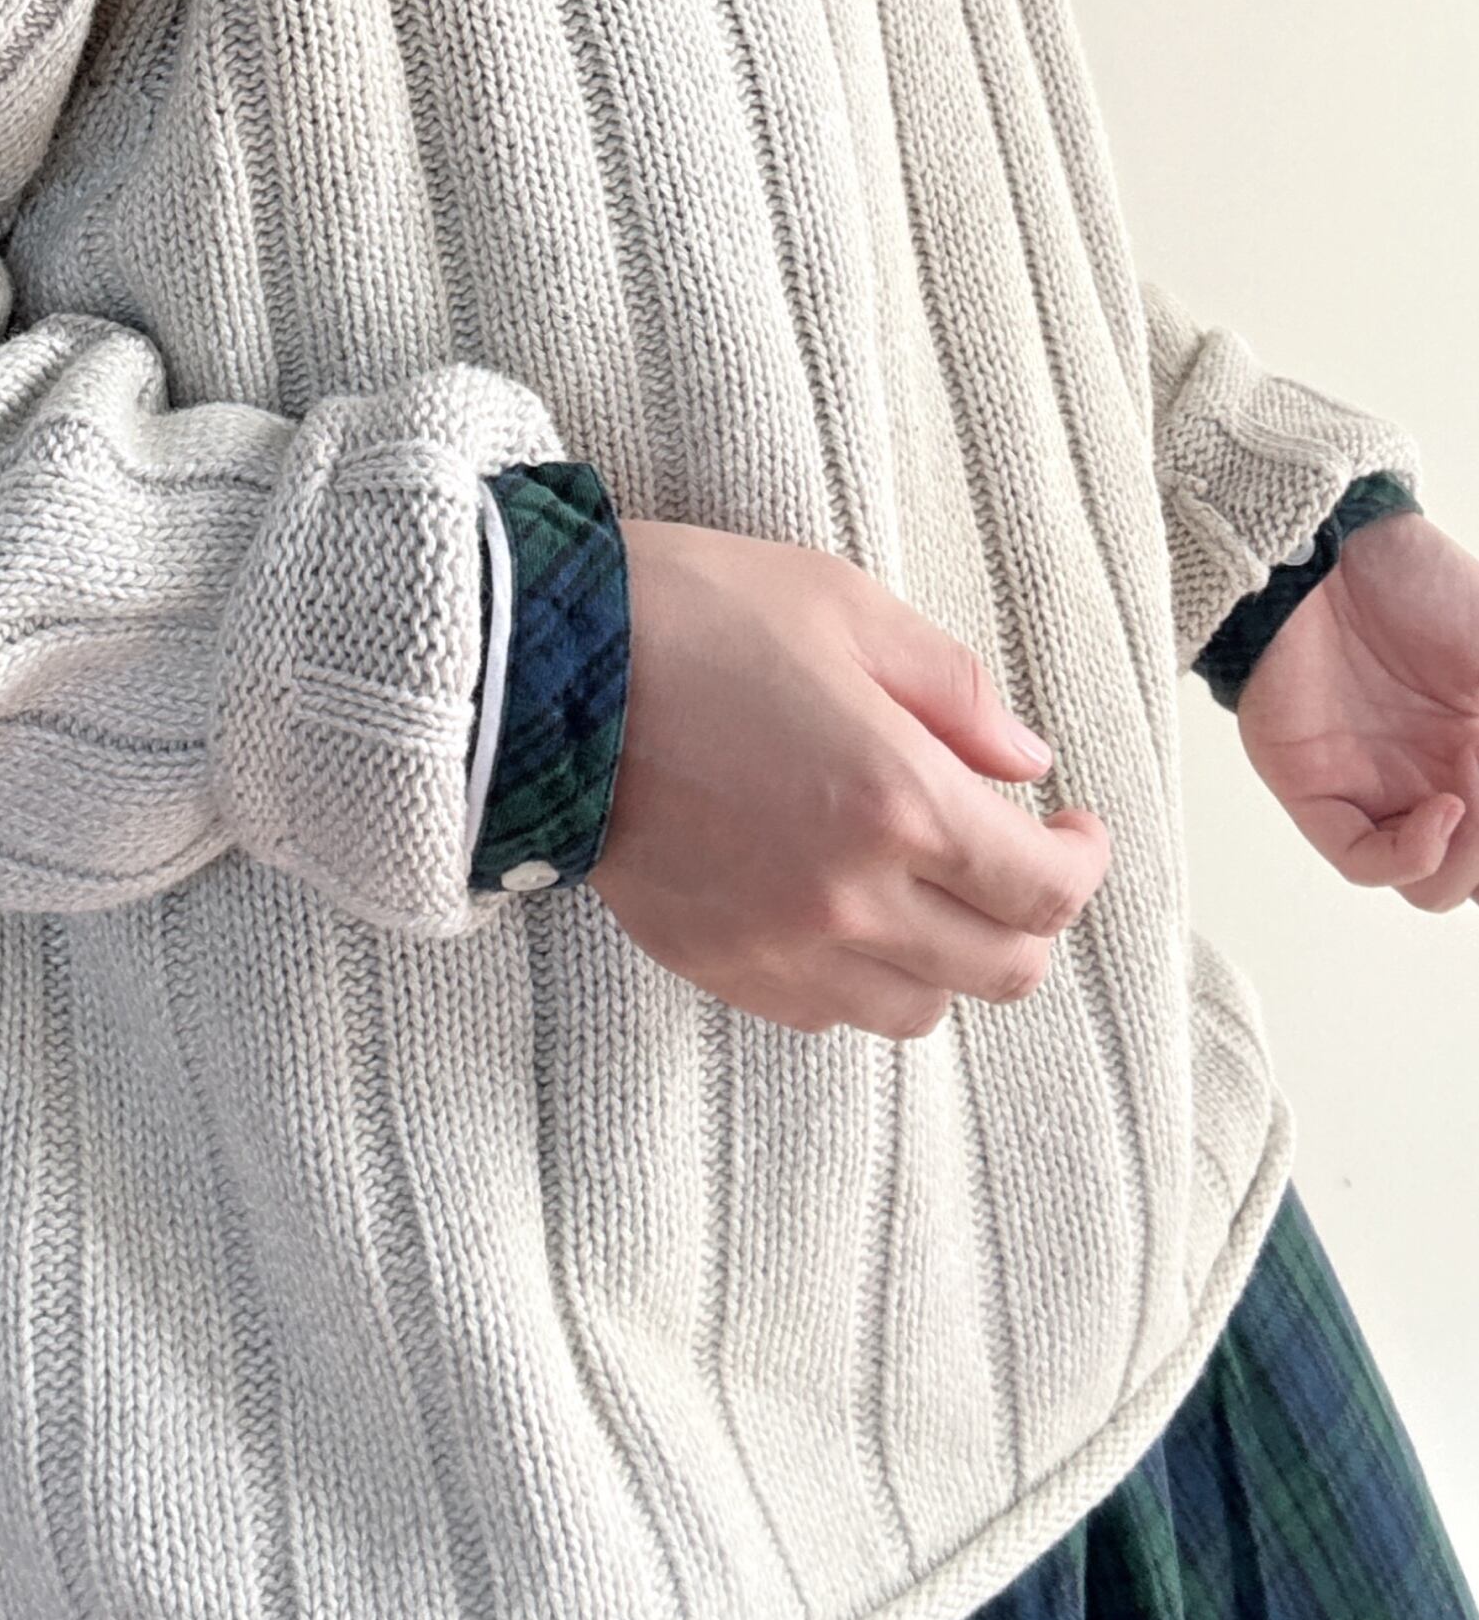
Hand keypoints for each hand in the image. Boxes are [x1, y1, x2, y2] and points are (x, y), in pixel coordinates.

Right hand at [588, 520, 1111, 1040]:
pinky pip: (825, 1013)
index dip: (1082, 861)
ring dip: (944, 957)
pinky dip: (856, 976)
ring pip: (918, 1009)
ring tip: (920, 888)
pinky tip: (837, 909)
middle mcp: (852, 896)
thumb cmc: (689, 616)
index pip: (1045, 888)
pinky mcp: (717, 964)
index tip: (1072, 825)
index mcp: (899, 800)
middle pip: (1002, 969)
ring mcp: (780, 945)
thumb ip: (952, 690)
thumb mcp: (842, 606)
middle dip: (1030, 919)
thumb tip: (1026, 761)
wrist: (538, 672)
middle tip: (1014, 860)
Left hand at [1232, 511, 1478, 909]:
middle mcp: (1433, 780)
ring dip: (1471, 862)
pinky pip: (1364, 861)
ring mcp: (1377, 789)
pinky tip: (1445, 809)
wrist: (1331, 546)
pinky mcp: (1315, 789)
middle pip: (1478, 870)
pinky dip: (1415, 856)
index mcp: (1477, 754)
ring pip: (1432, 884)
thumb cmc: (1423, 586)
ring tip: (1478, 795)